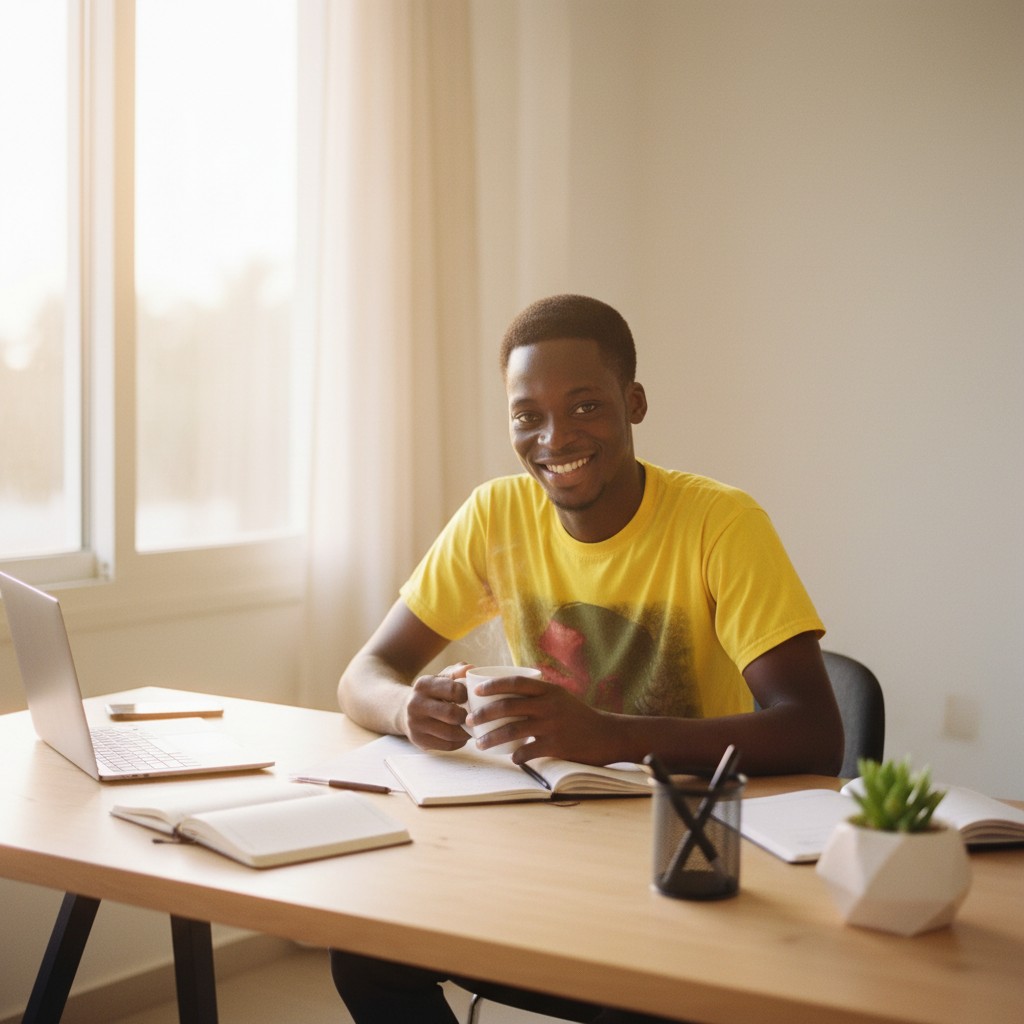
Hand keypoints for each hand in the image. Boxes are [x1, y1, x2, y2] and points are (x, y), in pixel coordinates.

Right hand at [404, 662, 472, 750]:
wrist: (405, 710)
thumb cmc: (432, 692)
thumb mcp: (441, 677)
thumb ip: (457, 671)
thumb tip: (471, 669)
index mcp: (423, 684)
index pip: (453, 690)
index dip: (467, 694)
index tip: (470, 697)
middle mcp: (416, 704)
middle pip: (451, 714)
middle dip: (467, 716)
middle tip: (473, 715)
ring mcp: (415, 724)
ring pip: (450, 734)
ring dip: (465, 732)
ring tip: (471, 727)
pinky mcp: (419, 740)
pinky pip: (446, 746)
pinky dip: (459, 742)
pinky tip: (461, 736)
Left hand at [466, 673, 616, 765]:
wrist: (607, 735)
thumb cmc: (578, 716)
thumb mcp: (560, 697)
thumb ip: (538, 695)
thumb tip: (506, 695)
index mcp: (549, 690)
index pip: (516, 682)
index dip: (494, 685)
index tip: (476, 690)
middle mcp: (549, 705)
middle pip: (508, 705)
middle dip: (484, 713)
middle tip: (469, 720)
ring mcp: (552, 725)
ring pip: (512, 729)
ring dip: (491, 737)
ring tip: (479, 743)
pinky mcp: (556, 746)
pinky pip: (528, 750)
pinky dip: (516, 755)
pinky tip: (511, 758)